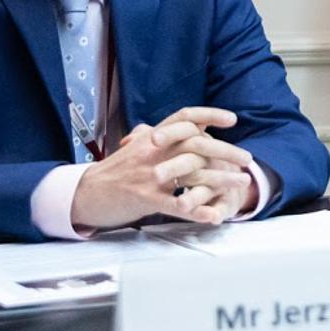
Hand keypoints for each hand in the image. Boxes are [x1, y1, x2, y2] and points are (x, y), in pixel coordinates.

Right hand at [69, 107, 253, 230]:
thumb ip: (158, 136)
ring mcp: (148, 175)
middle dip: (226, 150)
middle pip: (196, 144)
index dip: (209, 115)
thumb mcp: (135, 148)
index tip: (232, 119)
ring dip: (220, 178)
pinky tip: (213, 215)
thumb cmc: (112, 172)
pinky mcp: (143, 198)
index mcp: (151, 138)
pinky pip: (174, 204)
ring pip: (191, 173)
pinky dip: (195, 210)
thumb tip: (181, 125)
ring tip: (242, 183)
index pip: (184, 118)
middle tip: (247, 158)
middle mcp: (152, 152)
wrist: (82, 193)